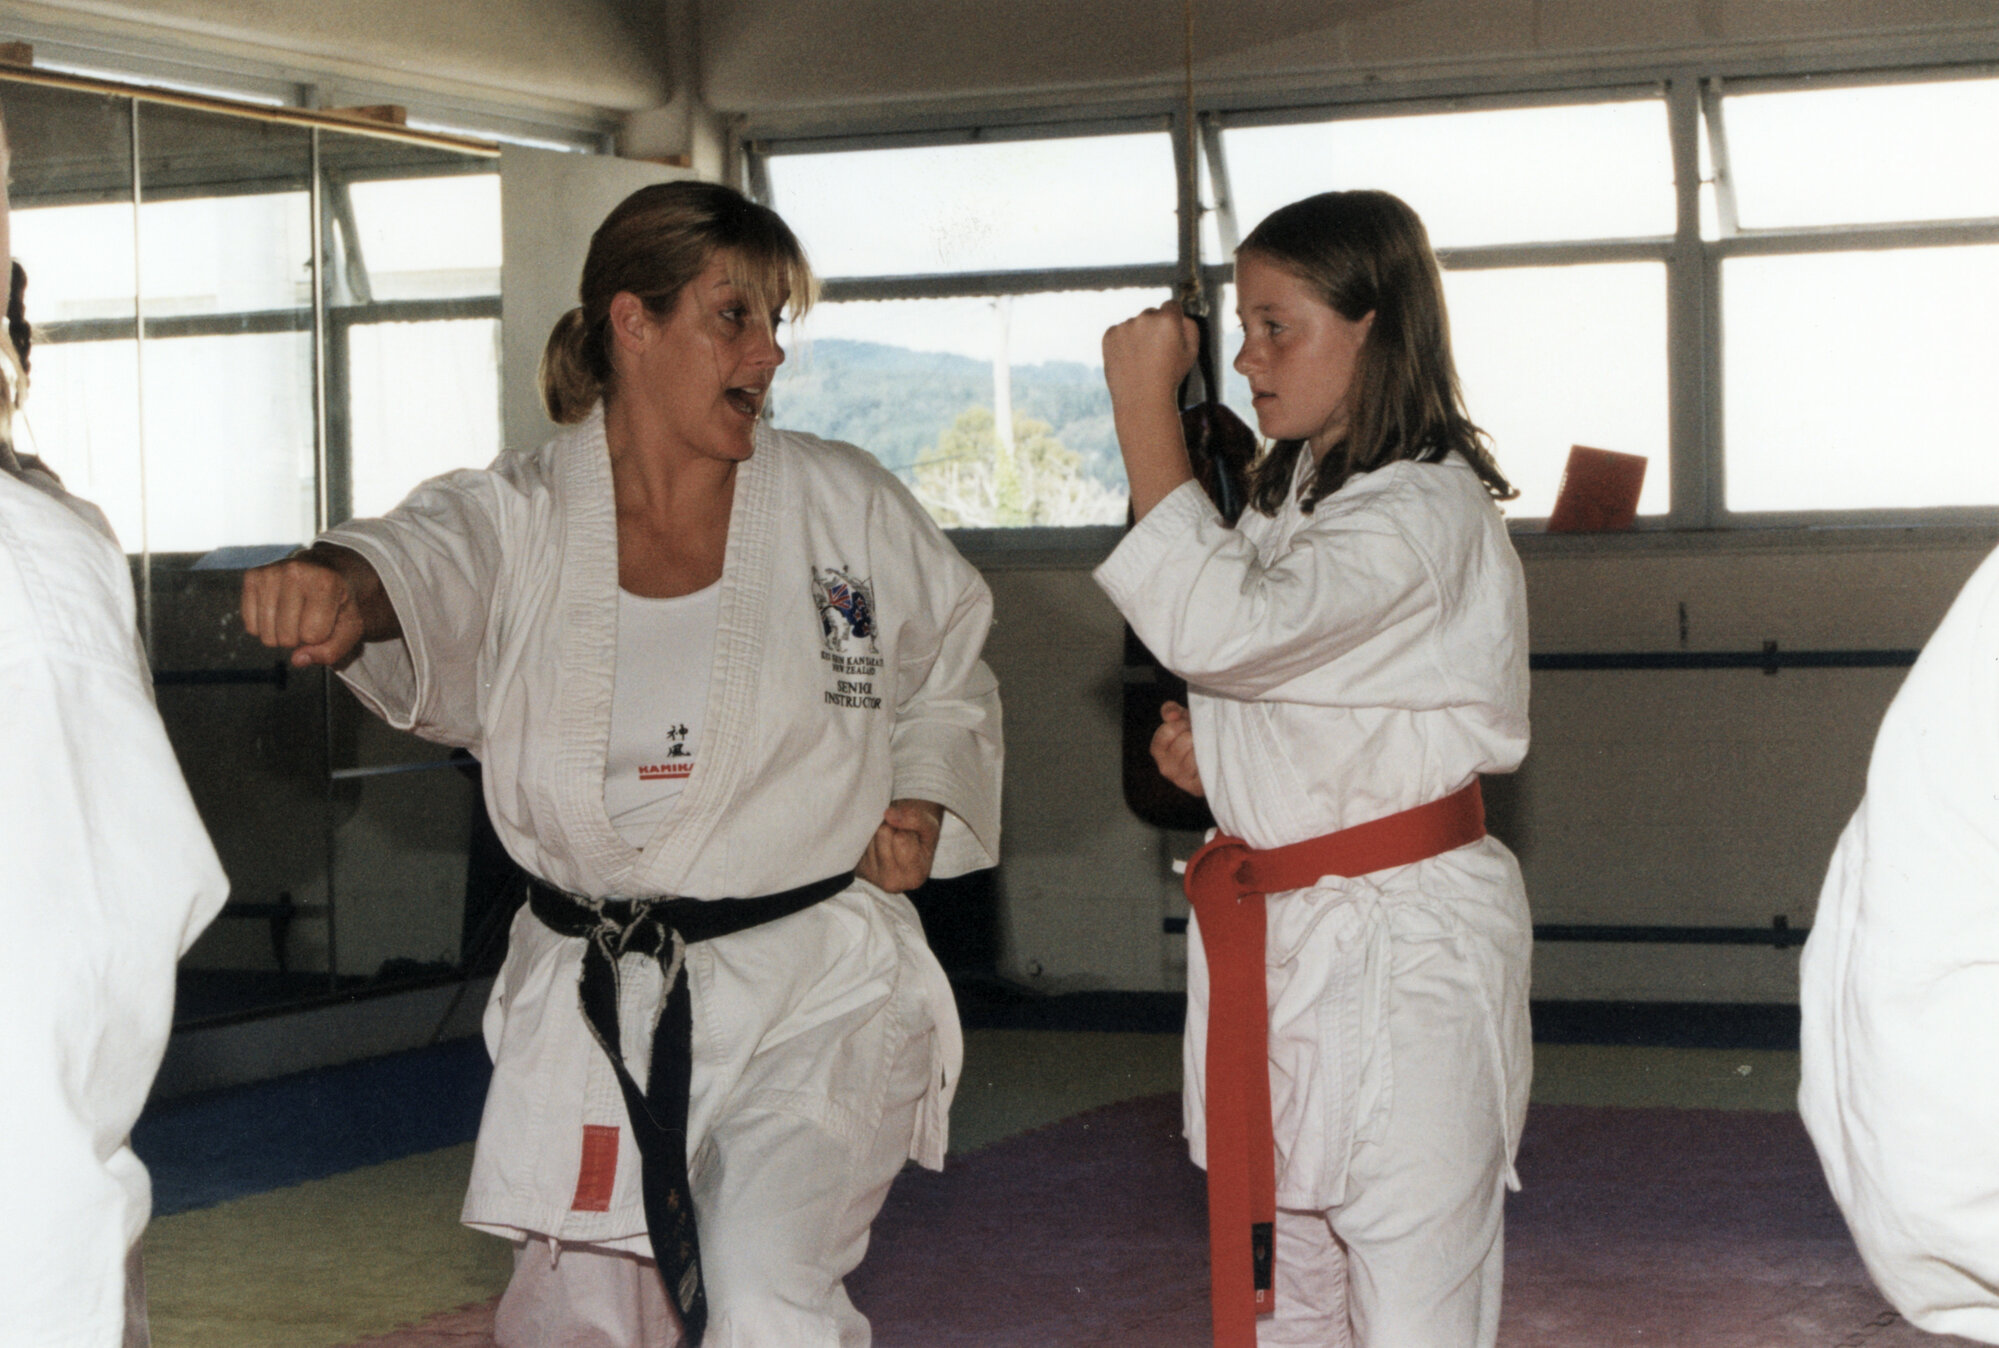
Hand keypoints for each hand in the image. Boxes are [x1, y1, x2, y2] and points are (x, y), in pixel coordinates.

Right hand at [241, 546, 373, 667]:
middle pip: (287, 638)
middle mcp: (295, 572)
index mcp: (326, 582)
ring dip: (282, 635)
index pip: (313, 635)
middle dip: (300, 637)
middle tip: (310, 616)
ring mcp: (270, 572)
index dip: (321, 636)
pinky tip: (279, 610)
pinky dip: (265, 627)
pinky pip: (251, 626)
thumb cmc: (338, 603)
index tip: (328, 617)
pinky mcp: (252, 577)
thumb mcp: (350, 628)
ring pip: (267, 636)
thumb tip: (297, 659)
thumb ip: (332, 651)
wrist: (326, 570)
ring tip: (296, 613)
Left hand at [855, 798, 945, 893]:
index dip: (907, 827)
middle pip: (883, 833)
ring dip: (879, 831)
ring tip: (890, 840)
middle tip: (899, 834)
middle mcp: (892, 882)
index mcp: (915, 875)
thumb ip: (916, 819)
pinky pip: (859, 839)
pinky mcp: (858, 869)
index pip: (901, 838)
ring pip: (870, 834)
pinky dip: (869, 837)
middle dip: (891, 827)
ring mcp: (872, 877)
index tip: (913, 834)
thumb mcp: (931, 827)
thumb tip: (888, 814)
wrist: (906, 848)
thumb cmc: (920, 838)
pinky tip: (878, 845)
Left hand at [1101, 301, 1199, 412]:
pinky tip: (1130, 360)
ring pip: (1135, 324)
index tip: (1170, 334)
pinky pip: (1119, 332)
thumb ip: (1190, 326)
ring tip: (1142, 360)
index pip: (1171, 305)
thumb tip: (1181, 315)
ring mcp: (1125, 326)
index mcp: (1167, 319)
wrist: (1141, 399)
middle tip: (1156, 353)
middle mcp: (1145, 318)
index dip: (1173, 320)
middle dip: (1155, 327)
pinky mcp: (1109, 335)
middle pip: (1152, 314)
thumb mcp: (1191, 352)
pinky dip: (1123, 342)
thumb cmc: (1169, 376)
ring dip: (1138, 335)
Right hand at [1150, 701, 1203, 797]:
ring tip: (1207, 746)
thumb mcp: (1182, 718)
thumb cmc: (1195, 735)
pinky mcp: (1195, 788)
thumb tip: (1172, 715)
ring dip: (1205, 746)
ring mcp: (1179, 780)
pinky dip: (1211, 759)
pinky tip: (1211, 758)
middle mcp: (1165, 767)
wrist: (1214, 757)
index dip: (1181, 724)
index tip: (1188, 725)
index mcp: (1158, 750)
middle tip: (1200, 736)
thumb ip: (1171, 710)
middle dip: (1196, 734)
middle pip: (1185, 741)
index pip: (1167, 731)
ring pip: (1196, 754)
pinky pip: (1204, 767)